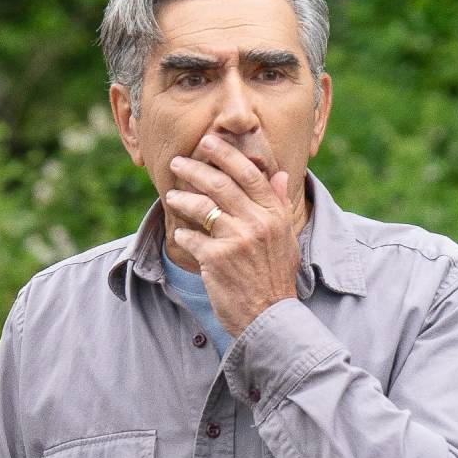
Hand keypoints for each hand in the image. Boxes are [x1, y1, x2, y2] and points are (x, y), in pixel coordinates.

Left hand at [163, 135, 303, 336]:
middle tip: (177, 162)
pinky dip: (183, 235)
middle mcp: (257, 223)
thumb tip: (279, 175)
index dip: (226, 155)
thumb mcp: (286, 238)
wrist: (269, 316)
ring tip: (171, 196)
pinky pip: (191, 238)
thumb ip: (279, 205)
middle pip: (221, 185)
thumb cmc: (275, 277)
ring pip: (202, 208)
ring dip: (182, 199)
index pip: (250, 174)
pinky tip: (180, 235)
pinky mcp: (216, 259)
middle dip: (195, 169)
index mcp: (274, 215)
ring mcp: (236, 240)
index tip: (208, 142)